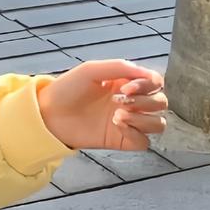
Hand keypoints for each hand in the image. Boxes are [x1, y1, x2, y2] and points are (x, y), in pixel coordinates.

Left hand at [37, 60, 167, 150]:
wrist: (48, 114)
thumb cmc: (67, 89)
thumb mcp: (92, 70)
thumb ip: (121, 67)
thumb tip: (149, 75)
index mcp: (126, 83)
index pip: (155, 83)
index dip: (148, 85)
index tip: (127, 87)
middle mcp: (132, 102)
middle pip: (161, 103)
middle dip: (145, 101)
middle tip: (120, 101)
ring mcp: (129, 123)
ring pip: (158, 124)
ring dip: (142, 119)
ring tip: (116, 115)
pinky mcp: (122, 140)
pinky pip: (144, 142)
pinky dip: (135, 133)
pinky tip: (117, 126)